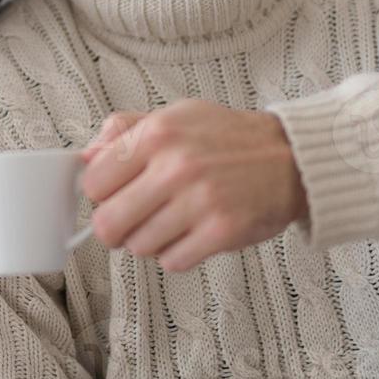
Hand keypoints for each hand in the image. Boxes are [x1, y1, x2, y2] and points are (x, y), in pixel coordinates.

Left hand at [80, 102, 307, 270]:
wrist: (291, 157)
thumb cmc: (228, 137)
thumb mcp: (175, 115)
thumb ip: (126, 131)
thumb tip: (86, 156)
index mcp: (158, 134)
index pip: (94, 183)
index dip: (101, 194)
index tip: (114, 195)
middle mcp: (175, 166)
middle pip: (108, 223)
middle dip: (115, 228)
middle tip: (131, 222)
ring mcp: (199, 201)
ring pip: (138, 247)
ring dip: (149, 241)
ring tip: (170, 223)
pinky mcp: (221, 231)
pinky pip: (172, 262)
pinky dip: (177, 255)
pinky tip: (191, 235)